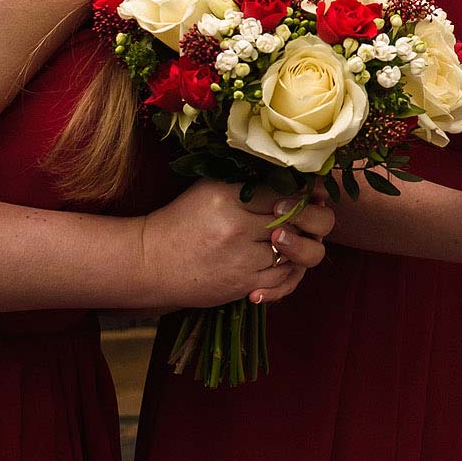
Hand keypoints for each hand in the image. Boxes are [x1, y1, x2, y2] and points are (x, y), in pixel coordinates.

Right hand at [138, 179, 335, 309]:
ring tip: (292, 236)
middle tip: (308, 214)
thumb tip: (296, 176)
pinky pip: (284, 276)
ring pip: (297, 250)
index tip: (309, 191)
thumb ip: (249, 180)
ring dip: (302, 243)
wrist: (150, 262)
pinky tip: (282, 257)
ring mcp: (241, 258)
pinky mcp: (242, 284)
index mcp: (228, 197)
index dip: (302, 192)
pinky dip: (290, 267)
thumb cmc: (183, 219)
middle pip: (297, 219)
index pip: (284, 190)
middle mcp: (236, 227)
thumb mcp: (210, 188)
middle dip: (311, 216)